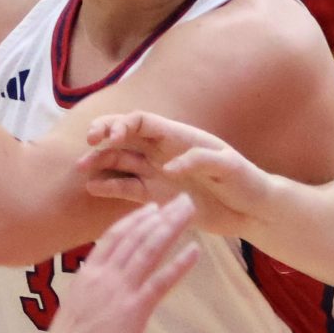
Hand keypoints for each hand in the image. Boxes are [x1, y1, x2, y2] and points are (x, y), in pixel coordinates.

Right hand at [36, 194, 200, 332]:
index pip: (113, 238)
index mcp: (88, 274)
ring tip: (190, 210)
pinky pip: (161, 281)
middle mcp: (104, 275)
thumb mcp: (75, 311)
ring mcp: (119, 290)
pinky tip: (195, 250)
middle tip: (180, 198)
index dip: (134, 220)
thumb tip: (99, 300)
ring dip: (172, 226)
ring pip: (149, 248)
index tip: (151, 208)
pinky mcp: (134, 309)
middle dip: (160, 214)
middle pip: (136, 235)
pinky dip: (179, 263)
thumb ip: (90, 298)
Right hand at [76, 111, 274, 235]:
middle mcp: (163, 151)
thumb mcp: (229, 167)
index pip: (144, 121)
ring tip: (82, 168)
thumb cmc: (245, 182)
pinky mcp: (156, 196)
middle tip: (89, 141)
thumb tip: (168, 167)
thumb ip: (200, 161)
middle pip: (126, 135)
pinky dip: (110, 186)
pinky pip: (128, 188)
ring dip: (101, 160)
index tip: (111, 136)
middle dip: (104, 133)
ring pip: (121, 160)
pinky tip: (93, 187)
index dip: (124, 123)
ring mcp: (157, 173)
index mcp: (179, 137)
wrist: (251, 210)